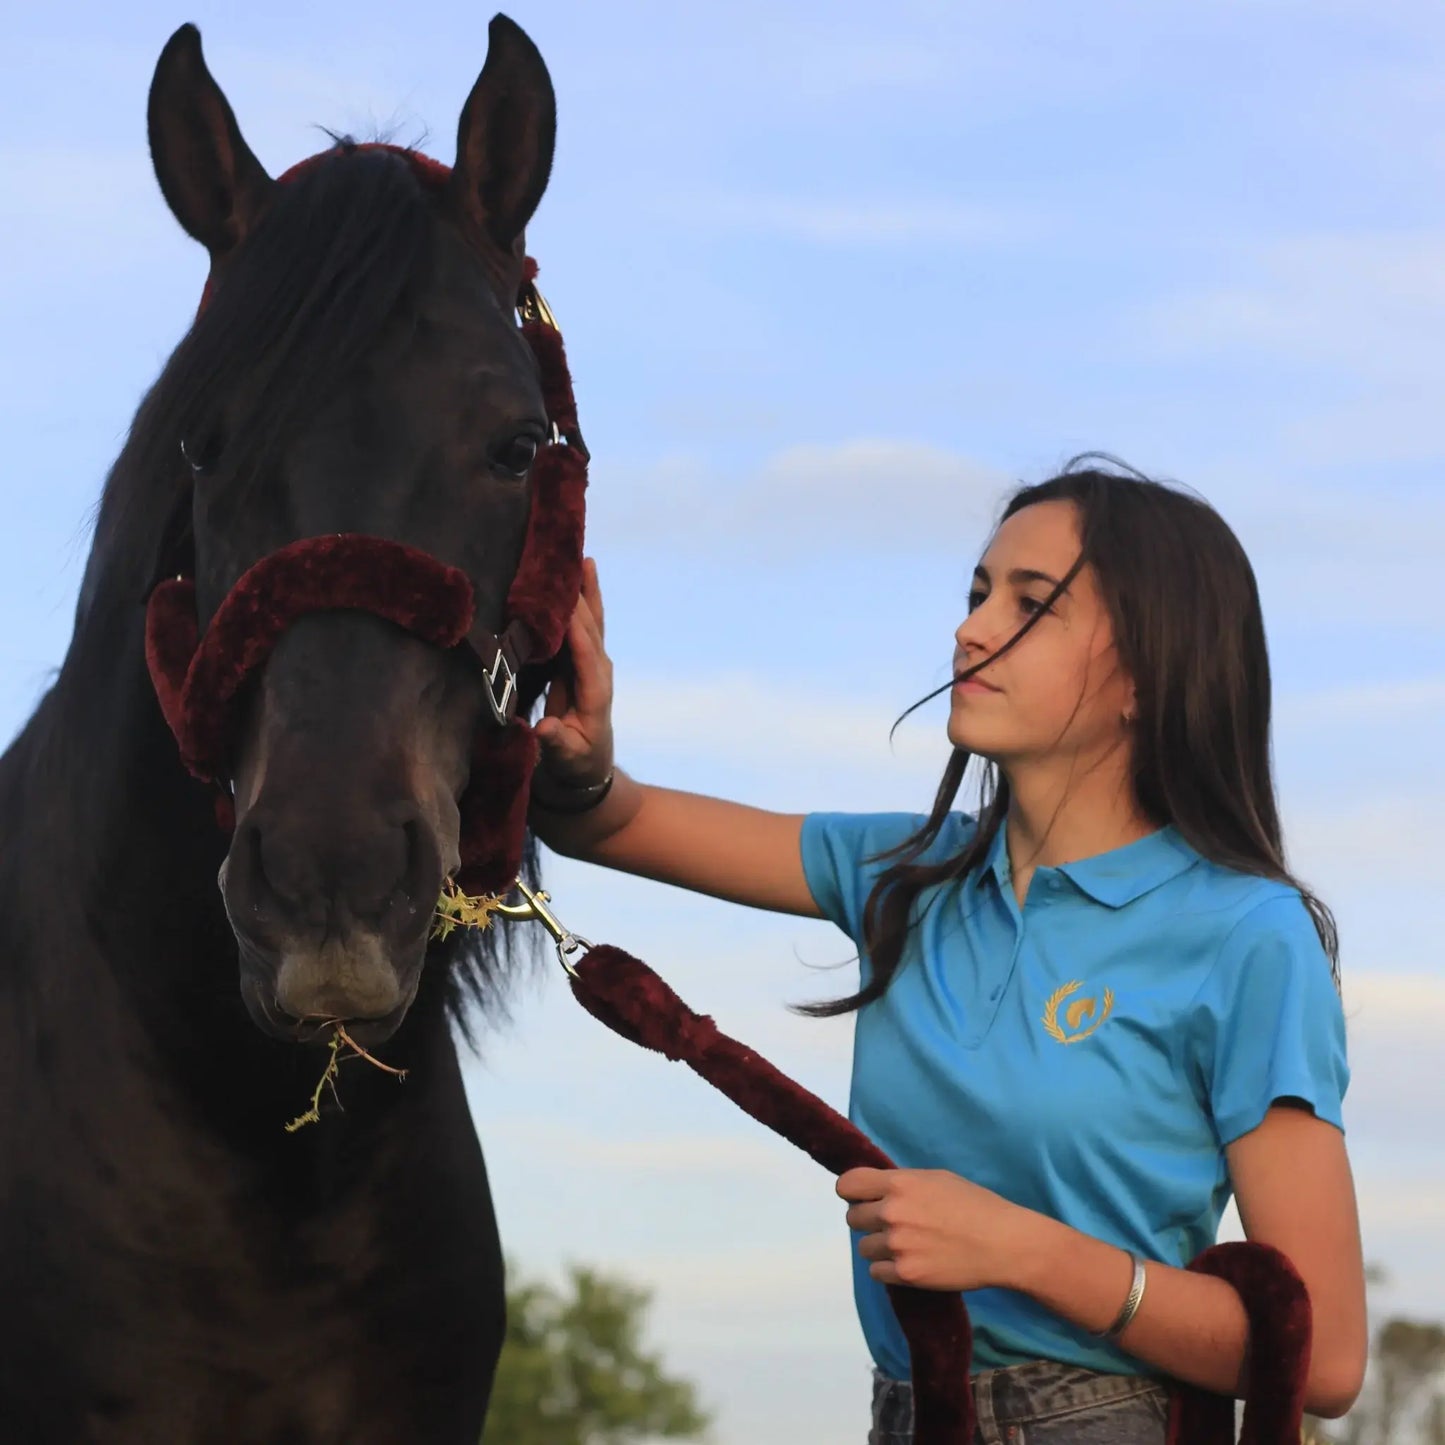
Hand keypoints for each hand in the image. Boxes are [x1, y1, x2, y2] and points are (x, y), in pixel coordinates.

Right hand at [534, 557, 613, 786]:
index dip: (575, 627)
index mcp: (595, 692)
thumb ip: (557, 743)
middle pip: (592, 628)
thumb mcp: (566, 759)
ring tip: (581, 557)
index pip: (586, 653)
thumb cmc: (575, 763)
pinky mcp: (584, 660)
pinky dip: (580, 600)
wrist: (587, 766)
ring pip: (592, 621)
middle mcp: (599, 671)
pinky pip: (583, 625)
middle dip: (581, 597)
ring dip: (586, 591)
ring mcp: (594, 663)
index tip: (562, 600)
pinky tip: (575, 576)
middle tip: (568, 562)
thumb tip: (545, 729)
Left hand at [837, 1167, 1040, 1292]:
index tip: (864, 1198)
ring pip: (864, 1247)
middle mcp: (891, 1212)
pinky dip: (889, 1269)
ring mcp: (897, 1245)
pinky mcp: (905, 1274)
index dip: (854, 1192)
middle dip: (868, 1220)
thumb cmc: (975, 1204)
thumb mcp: (936, 1179)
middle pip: (852, 1218)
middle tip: (892, 1224)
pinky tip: (910, 1262)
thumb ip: (902, 1184)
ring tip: (906, 1245)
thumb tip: (877, 1190)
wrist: (1003, 1243)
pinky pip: (877, 1272)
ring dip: (879, 1247)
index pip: (847, 1185)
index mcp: (899, 1183)